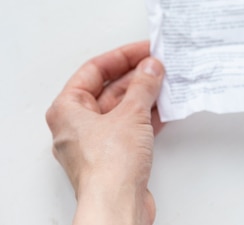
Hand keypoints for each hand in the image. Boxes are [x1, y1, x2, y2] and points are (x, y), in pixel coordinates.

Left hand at [46, 41, 164, 224]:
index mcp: (67, 109)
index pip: (94, 70)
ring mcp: (97, 142)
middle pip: (109, 89)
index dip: (122, 56)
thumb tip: (151, 68)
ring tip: (166, 82)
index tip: (144, 49)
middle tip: (159, 65)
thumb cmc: (109, 166)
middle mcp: (78, 125)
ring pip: (123, 108)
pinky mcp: (115, 157)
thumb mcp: (131, 113)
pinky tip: (165, 107)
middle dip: (137, 76)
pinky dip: (148, 116)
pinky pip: (131, 127)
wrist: (117, 205)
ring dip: (145, 95)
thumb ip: (143, 86)